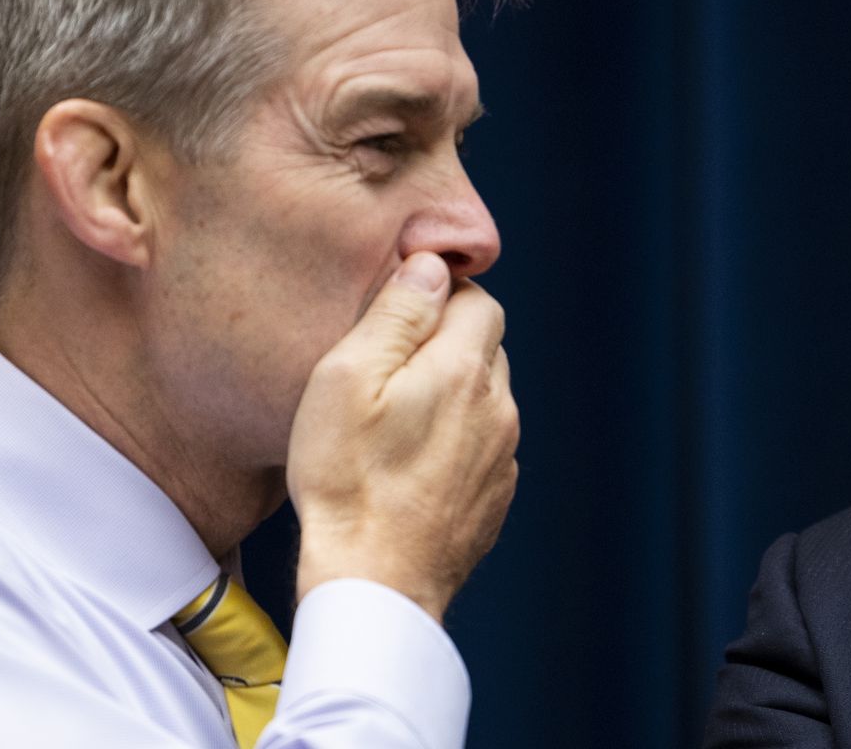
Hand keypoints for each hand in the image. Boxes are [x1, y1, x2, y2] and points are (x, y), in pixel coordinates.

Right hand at [285, 251, 518, 620]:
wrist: (374, 582)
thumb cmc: (347, 480)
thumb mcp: (348, 379)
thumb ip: (396, 314)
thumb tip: (430, 266)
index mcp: (465, 368)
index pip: (477, 299)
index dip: (436, 299)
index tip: (394, 320)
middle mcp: (498, 407)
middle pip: (485, 347)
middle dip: (444, 345)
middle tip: (386, 373)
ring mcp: (502, 456)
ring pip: (486, 397)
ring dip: (451, 395)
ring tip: (393, 423)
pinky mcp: (495, 496)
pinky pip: (483, 446)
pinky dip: (455, 442)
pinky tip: (409, 464)